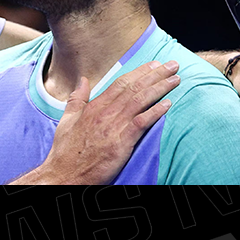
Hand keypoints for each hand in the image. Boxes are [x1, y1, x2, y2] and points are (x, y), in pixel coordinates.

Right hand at [14, 60, 179, 184]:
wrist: (64, 174)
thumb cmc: (66, 151)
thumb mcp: (67, 120)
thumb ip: (77, 99)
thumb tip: (82, 80)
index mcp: (94, 106)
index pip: (121, 83)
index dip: (140, 72)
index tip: (154, 65)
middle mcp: (105, 113)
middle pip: (134, 88)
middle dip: (155, 74)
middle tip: (172, 65)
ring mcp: (113, 127)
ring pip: (140, 101)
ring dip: (159, 88)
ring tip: (175, 79)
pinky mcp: (121, 143)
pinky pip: (141, 123)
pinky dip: (155, 112)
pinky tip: (167, 104)